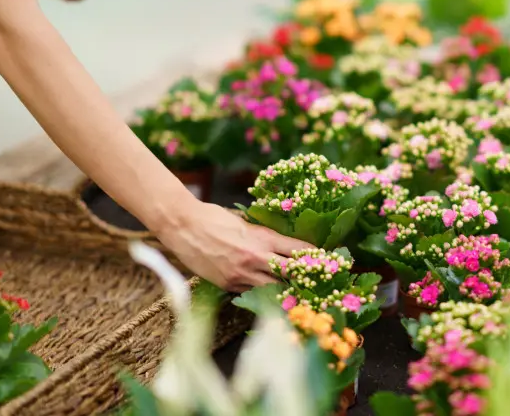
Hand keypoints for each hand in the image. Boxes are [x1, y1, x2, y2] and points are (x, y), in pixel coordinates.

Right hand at [158, 200, 309, 291]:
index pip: (298, 250)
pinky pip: (252, 292)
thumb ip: (264, 237)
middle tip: (317, 280)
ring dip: (284, 288)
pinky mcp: (228, 286)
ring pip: (273, 288)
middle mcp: (255, 259)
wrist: (183, 226)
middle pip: (291, 274)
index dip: (315, 257)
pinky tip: (268, 291)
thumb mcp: (245, 222)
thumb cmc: (213, 218)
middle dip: (305, 277)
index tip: (326, 260)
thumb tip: (283, 246)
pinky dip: (261, 291)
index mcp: (262, 238)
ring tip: (296, 290)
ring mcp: (241, 275)